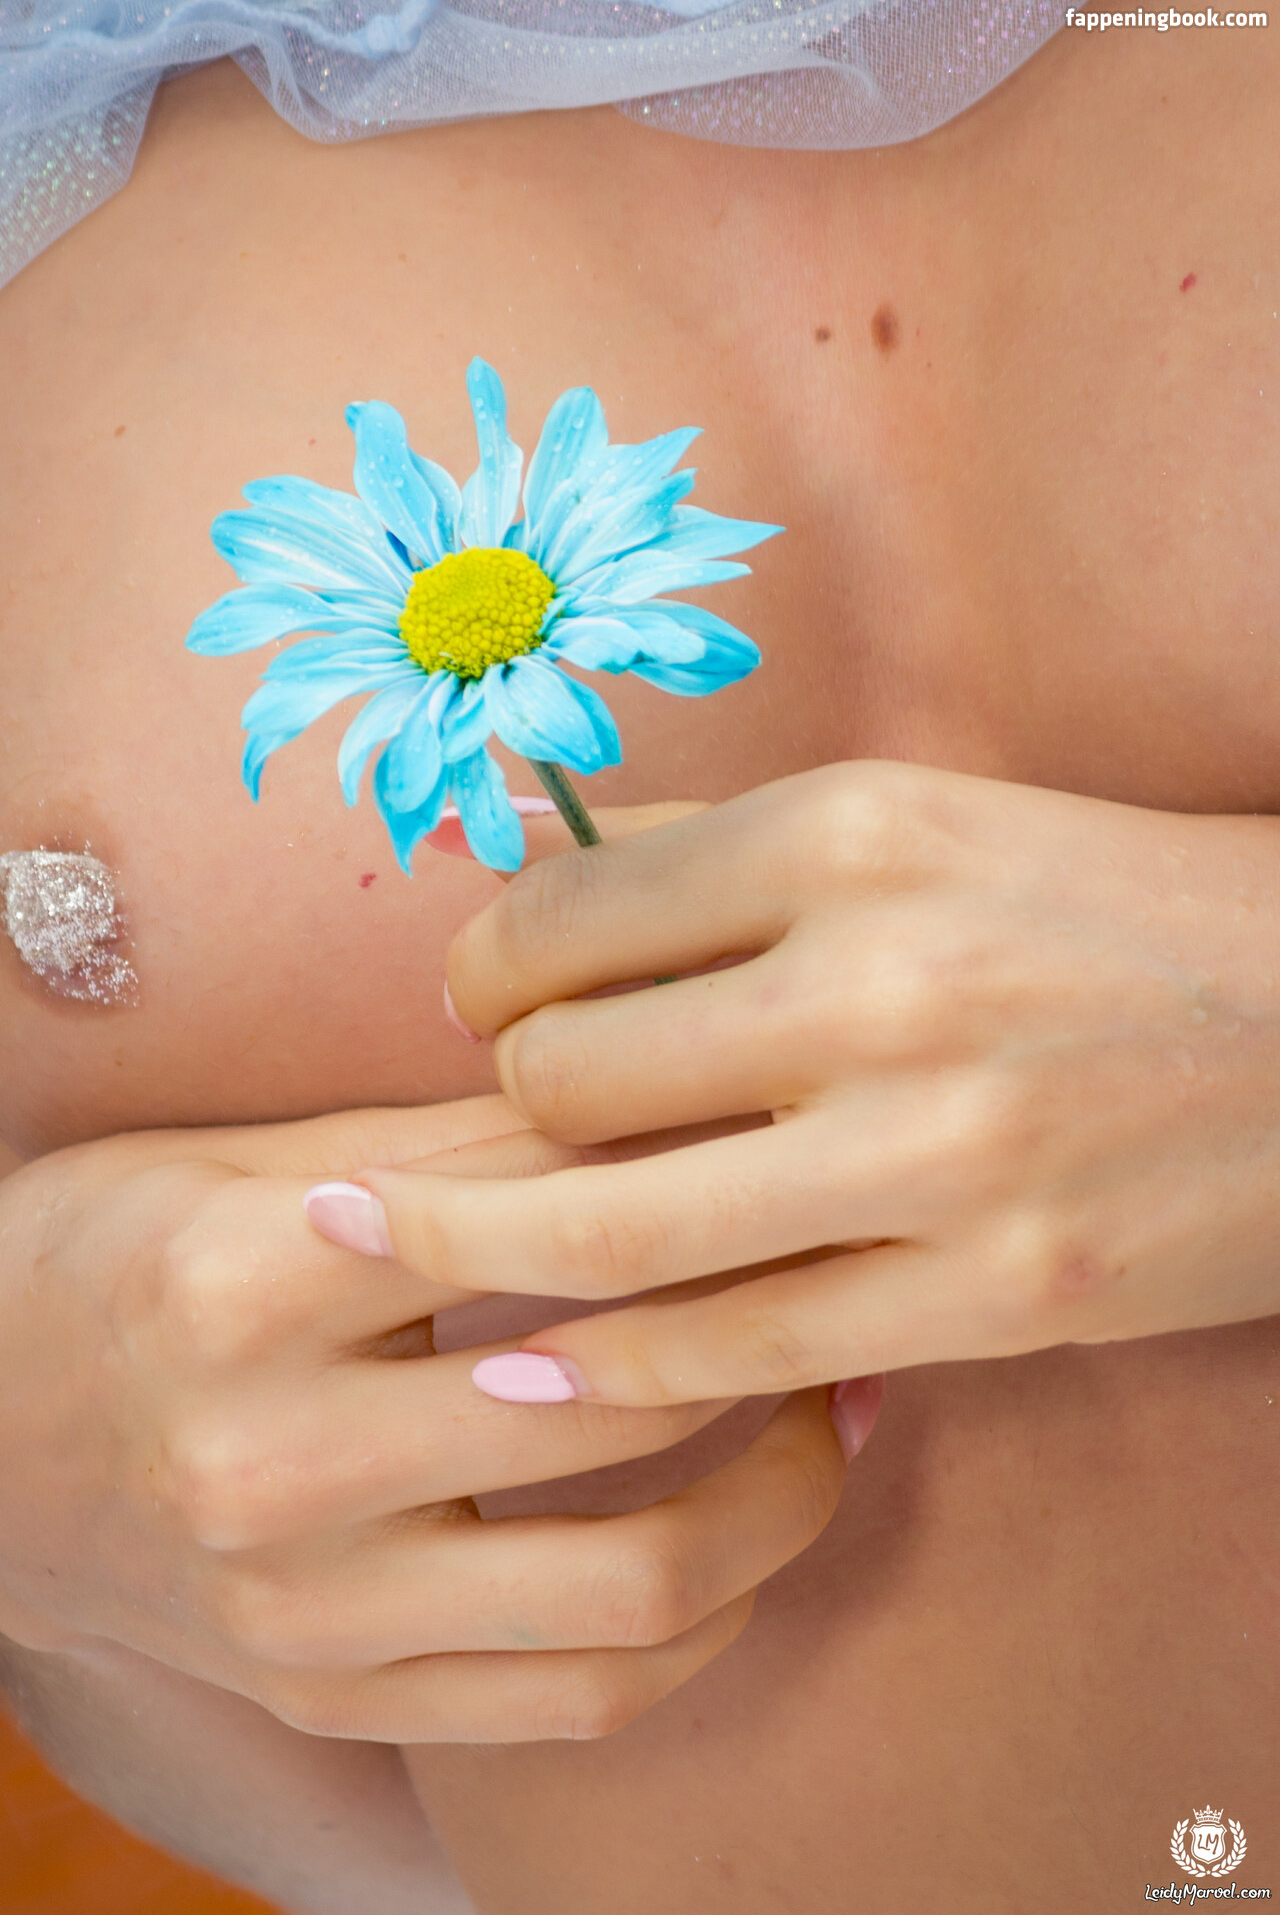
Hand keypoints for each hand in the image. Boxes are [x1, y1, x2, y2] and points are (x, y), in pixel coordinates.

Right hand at [0, 1098, 865, 1740]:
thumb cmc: (113, 1263)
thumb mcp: (240, 1162)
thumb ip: (441, 1149)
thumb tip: (644, 1106)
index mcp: (248, 1282)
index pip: (543, 1222)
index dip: (698, 1179)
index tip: (785, 1147)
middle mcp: (274, 1461)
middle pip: (615, 1402)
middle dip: (769, 1329)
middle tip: (835, 1269)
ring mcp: (306, 1611)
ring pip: (635, 1589)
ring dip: (782, 1498)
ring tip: (831, 1409)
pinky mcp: (337, 1696)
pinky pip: (581, 1701)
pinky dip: (700, 1625)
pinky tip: (744, 1541)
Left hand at [353, 760, 1279, 1407]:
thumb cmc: (1106, 907)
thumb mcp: (927, 818)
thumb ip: (722, 846)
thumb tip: (539, 863)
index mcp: (852, 834)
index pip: (563, 918)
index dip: (485, 973)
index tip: (490, 1004)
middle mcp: (881, 981)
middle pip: (567, 1079)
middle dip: (494, 1110)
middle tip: (497, 1124)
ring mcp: (939, 1151)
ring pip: (616, 1231)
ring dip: (480, 1252)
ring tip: (396, 1251)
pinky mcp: (994, 1292)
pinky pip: (741, 1348)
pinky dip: (615, 1370)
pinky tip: (538, 1372)